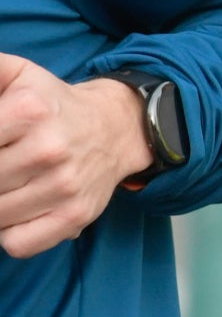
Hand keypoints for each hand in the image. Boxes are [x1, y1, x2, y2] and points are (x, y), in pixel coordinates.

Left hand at [0, 57, 154, 258]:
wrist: (115, 128)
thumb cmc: (50, 103)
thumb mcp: (15, 73)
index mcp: (30, 110)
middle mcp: (49, 150)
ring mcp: (64, 187)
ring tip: (3, 183)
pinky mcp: (74, 217)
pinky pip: (17, 243)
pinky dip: (6, 232)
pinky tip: (12, 211)